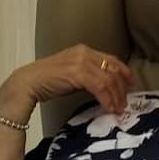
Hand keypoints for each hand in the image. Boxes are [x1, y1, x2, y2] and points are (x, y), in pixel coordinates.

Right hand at [4, 44, 135, 117]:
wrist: (26, 84)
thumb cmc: (47, 82)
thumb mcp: (72, 74)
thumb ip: (89, 76)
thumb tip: (107, 88)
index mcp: (84, 50)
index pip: (111, 59)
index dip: (124, 71)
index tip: (132, 83)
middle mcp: (84, 53)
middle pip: (112, 69)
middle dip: (121, 88)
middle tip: (125, 103)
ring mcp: (81, 61)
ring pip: (108, 79)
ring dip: (116, 96)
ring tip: (118, 109)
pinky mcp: (77, 72)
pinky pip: (100, 86)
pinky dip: (107, 99)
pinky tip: (108, 108)